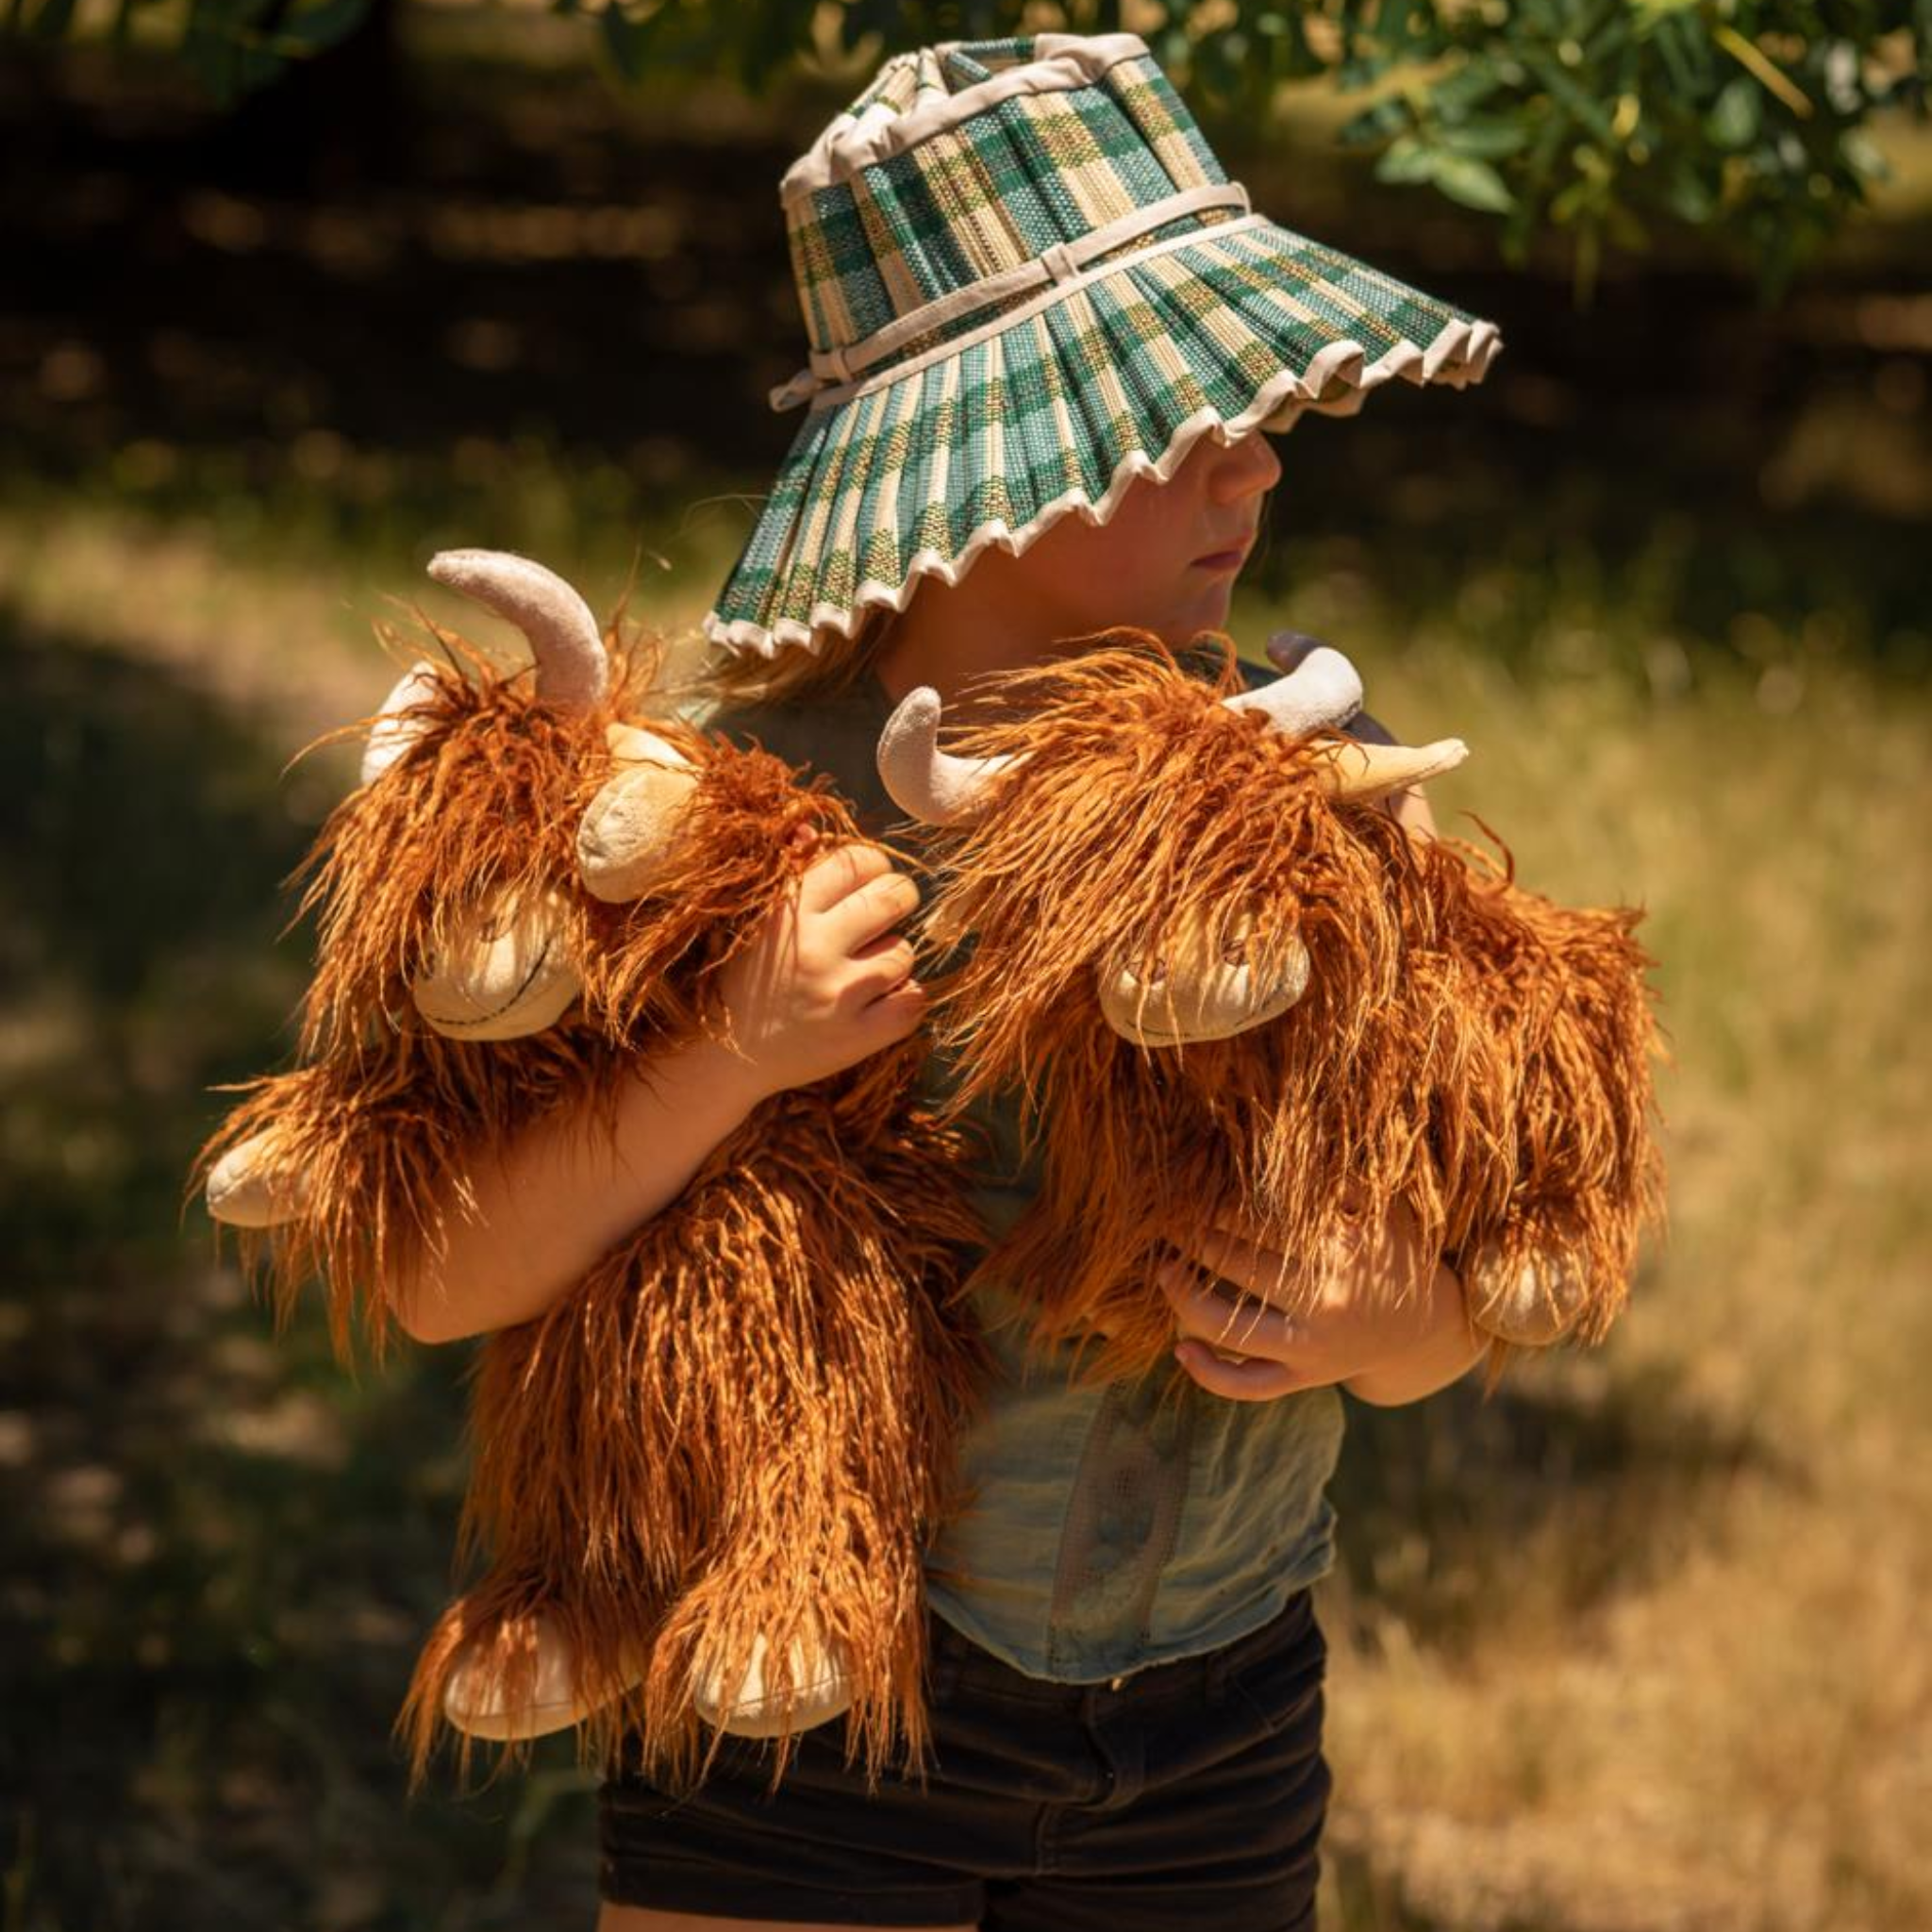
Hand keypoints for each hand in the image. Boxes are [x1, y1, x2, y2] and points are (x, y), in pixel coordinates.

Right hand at [715, 836, 928, 1098]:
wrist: (722, 1059)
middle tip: (884, 914)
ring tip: (863, 970)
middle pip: (896, 897)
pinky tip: (877, 1001)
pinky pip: (914, 1001)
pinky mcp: (856, 1038)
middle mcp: (813, 947)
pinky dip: (904, 999)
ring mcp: (837, 995)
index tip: (866, 883)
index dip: (872, 868)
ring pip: (905, 951)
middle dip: (898, 901)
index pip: (859, 860)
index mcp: (787, 910)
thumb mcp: (755, 921)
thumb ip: (786, 871)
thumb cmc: (743, 980)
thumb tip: (811, 827)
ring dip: (892, 957)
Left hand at [1155, 1201, 1483, 1404]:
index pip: (1259, 1223)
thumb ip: (1340, 1182)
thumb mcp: (1381, 1211)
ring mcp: (1310, 1348)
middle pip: (1235, 1265)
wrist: (1427, 1327)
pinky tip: (1178, 1348)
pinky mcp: (1303, 1380)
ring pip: (1229, 1327)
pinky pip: (1248, 1386)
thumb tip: (1291, 1148)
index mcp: (1337, 1253)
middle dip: (1193, 1239)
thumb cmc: (1395, 1255)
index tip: (1192, 1189)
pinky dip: (1209, 1374)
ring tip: (1161, 1270)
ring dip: (1184, 1297)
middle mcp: (1320, 1303)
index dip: (1217, 1206)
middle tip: (1164, 1220)